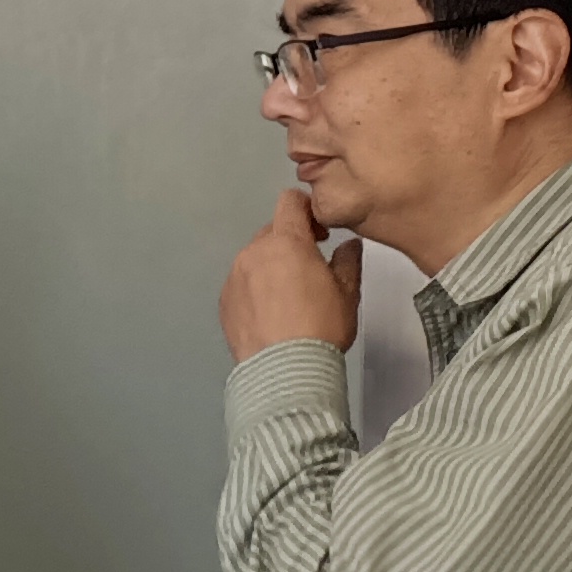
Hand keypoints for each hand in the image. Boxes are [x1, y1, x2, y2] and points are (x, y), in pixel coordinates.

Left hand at [220, 191, 361, 362]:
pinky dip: (255, 287)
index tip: (320, 232)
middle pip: (272, 231)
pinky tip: (271, 311)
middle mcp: (253, 253)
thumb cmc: (321, 326)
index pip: (289, 202)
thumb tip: (348, 246)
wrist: (283, 369)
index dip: (306, 209)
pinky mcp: (223, 300)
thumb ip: (348, 261)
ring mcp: (234, 276)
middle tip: (311, 265)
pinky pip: (242, 282)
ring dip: (272, 264)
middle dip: (291, 240)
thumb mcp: (347, 292)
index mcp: (286, 242)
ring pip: (255, 257)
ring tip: (290, 293)